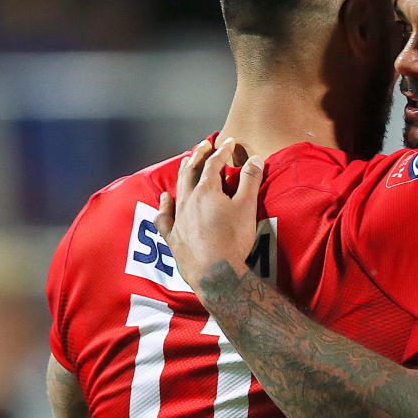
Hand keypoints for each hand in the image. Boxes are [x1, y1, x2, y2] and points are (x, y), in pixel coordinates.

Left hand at [154, 137, 264, 296]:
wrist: (216, 274)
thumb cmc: (233, 240)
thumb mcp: (247, 208)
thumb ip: (250, 181)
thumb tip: (254, 159)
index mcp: (206, 191)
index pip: (214, 164)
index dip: (222, 151)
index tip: (229, 143)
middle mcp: (188, 200)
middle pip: (191, 171)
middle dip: (199, 156)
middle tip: (204, 145)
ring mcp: (179, 218)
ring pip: (178, 189)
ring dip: (182, 173)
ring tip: (185, 162)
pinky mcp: (173, 236)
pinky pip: (165, 217)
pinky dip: (164, 206)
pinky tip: (164, 199)